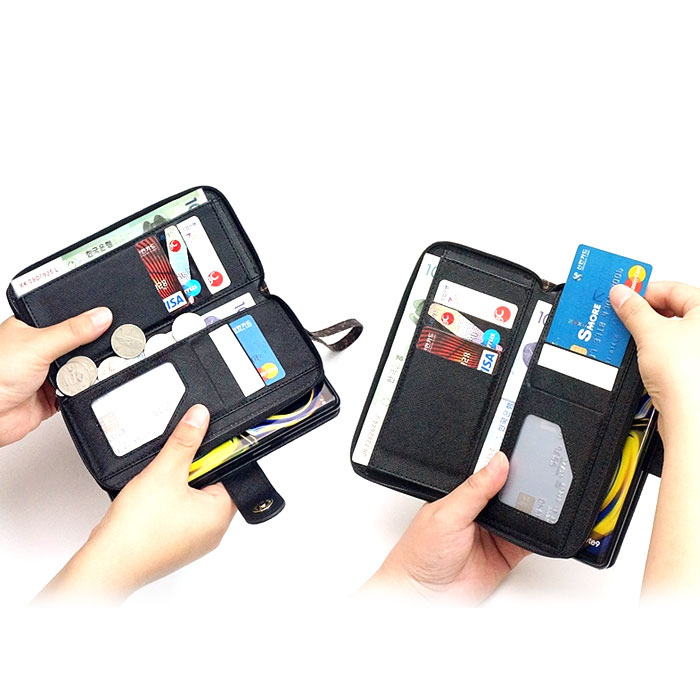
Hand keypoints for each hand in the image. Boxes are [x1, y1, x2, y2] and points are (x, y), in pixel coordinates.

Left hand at [0, 308, 112, 446]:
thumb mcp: (39, 344)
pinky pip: (79, 390)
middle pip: (79, 344)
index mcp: (32, 328)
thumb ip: (73, 331)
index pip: (68, 318)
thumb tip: (101, 316)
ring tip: (89, 369)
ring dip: (87, 371)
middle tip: (100, 349)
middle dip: (91, 350)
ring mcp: (47, 373)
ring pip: (81, 368)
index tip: (109, 322)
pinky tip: (83, 386)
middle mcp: (40, 350)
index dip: (87, 320)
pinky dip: (83, 390)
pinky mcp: (53, 395)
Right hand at [37, 404, 236, 603]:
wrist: (108, 564)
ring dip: (177, 484)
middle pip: (211, 483)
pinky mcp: (175, 544)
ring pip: (192, 498)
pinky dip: (166, 502)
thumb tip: (200, 417)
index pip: (232, 471)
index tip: (201, 441)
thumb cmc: (138, 531)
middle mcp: (213, 530)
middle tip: (174, 464)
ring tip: (159, 482)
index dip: (216, 452)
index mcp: (220, 514)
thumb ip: (184, 441)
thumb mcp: (164, 472)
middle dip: (192, 468)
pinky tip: (151, 498)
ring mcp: (194, 540)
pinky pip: (178, 514)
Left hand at [364, 453, 528, 604]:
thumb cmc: (422, 552)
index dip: (505, 461)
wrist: (425, 594)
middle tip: (540, 476)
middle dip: (525, 484)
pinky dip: (539, 534)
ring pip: (523, 513)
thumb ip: (474, 489)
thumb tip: (497, 462)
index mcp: (463, 494)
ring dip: (533, 508)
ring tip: (544, 499)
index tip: (524, 449)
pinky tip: (544, 525)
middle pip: (510, 490)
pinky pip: (530, 539)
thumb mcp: (447, 513)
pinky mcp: (507, 552)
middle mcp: (480, 510)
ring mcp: (495, 531)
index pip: (489, 471)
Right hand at [610, 282, 699, 436]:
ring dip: (643, 332)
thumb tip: (621, 295)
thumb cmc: (689, 377)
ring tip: (625, 334)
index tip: (622, 294)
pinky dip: (651, 351)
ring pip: (667, 332)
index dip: (644, 290)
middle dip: (641, 312)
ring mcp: (699, 352)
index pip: (672, 289)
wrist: (691, 417)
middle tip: (620, 313)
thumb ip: (633, 310)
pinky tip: (636, 354)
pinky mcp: (692, 370)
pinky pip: (668, 351)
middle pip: (670, 310)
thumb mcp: (650, 333)